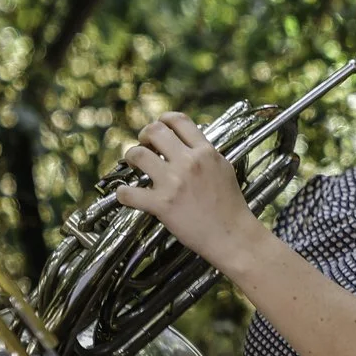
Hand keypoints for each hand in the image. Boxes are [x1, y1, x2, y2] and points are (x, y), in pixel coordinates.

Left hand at [113, 113, 266, 269]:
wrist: (232, 236)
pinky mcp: (162, 205)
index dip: (163, 120)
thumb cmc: (230, 206)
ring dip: (131, 158)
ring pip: (138, 155)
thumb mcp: (223, 169)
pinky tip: (126, 194)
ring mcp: (174, 183)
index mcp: (206, 152)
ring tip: (134, 166)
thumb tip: (189, 143)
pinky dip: (123, 193)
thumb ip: (205, 153)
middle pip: (154, 131)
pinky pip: (129, 193)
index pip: (178, 120)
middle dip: (143, 136)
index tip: (158, 128)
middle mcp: (189, 162)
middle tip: (144, 146)